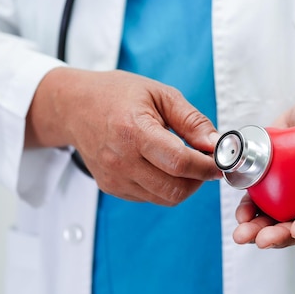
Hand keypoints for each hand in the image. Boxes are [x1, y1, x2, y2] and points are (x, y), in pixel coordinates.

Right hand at [26, 67, 220, 204]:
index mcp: (134, 131)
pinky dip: (164, 186)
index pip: (180, 162)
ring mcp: (114, 178)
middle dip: (199, 180)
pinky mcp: (112, 188)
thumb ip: (192, 121)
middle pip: (175, 189)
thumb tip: (216, 144)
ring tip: (183, 162)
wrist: (74, 106)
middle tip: (205, 163)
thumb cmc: (115, 95)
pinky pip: (150, 197)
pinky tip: (161, 166)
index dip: (207, 166)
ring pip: (165, 198)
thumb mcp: (160, 94)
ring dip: (183, 185)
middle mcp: (121, 160)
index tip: (220, 162)